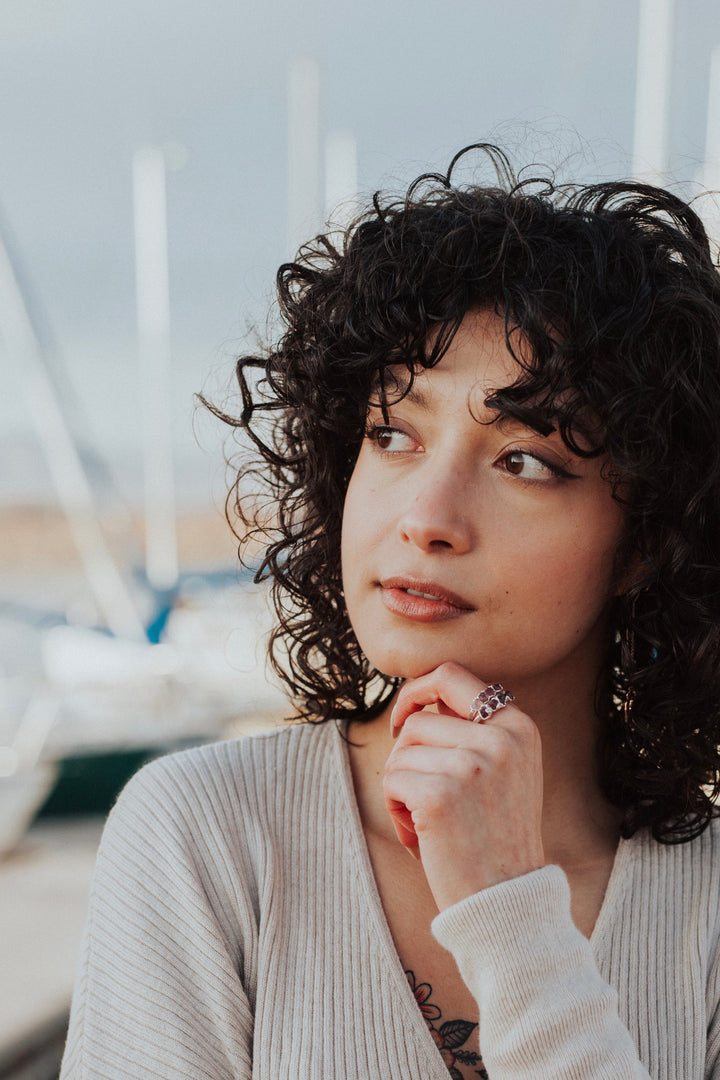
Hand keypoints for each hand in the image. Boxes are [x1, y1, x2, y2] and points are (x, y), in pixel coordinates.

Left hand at [383, 661, 544, 910]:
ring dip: (401, 787)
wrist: (507, 902)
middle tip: (421, 796)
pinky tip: (422, 837)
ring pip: (401, 753)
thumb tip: (421, 700)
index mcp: (519, 727)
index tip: (402, 718)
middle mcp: (501, 739)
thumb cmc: (494, 838)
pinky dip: (396, 808)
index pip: (452, 675)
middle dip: (407, 758)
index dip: (416, 690)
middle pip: (418, 722)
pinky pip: (391, 781)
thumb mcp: (506, 772)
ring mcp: (472, 765)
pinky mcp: (441, 794)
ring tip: (428, 822)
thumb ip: (474, 732)